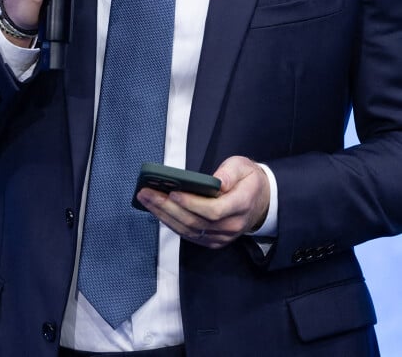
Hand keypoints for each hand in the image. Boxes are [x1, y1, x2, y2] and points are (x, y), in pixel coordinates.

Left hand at [136, 156, 269, 248]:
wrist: (261, 202)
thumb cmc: (248, 180)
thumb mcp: (243, 167)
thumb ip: (229, 173)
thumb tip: (215, 182)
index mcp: (241, 204)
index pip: (213, 210)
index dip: (191, 203)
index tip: (173, 193)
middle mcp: (231, 225)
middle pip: (195, 221)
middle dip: (167, 207)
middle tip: (147, 193)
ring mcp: (222, 236)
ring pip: (189, 230)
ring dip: (164, 216)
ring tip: (146, 199)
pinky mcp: (214, 240)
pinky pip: (190, 235)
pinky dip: (171, 223)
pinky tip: (157, 211)